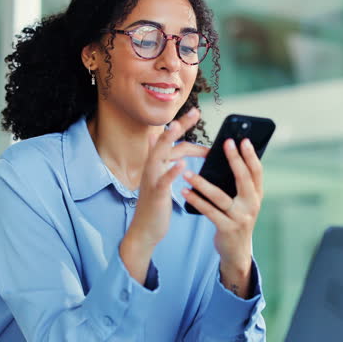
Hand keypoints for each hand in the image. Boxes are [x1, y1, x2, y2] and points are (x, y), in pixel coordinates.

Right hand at [119, 108, 208, 283]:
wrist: (145, 230)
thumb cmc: (154, 203)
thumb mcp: (156, 177)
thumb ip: (158, 157)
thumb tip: (153, 137)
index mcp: (157, 163)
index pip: (172, 140)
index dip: (184, 127)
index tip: (197, 112)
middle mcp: (152, 167)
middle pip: (165, 140)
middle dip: (179, 125)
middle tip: (195, 111)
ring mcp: (152, 180)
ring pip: (159, 155)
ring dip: (168, 140)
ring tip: (177, 126)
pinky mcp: (156, 194)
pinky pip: (163, 180)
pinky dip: (171, 171)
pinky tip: (182, 164)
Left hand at [181, 137, 263, 297]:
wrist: (236, 252)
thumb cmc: (236, 219)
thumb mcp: (243, 202)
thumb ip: (239, 184)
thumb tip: (230, 157)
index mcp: (257, 195)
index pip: (256, 171)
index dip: (251, 155)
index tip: (242, 140)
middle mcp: (252, 205)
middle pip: (244, 179)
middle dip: (235, 160)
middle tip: (225, 144)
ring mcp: (240, 218)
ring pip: (221, 196)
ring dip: (203, 183)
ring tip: (188, 173)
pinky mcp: (227, 228)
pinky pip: (209, 211)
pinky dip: (196, 201)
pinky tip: (184, 191)